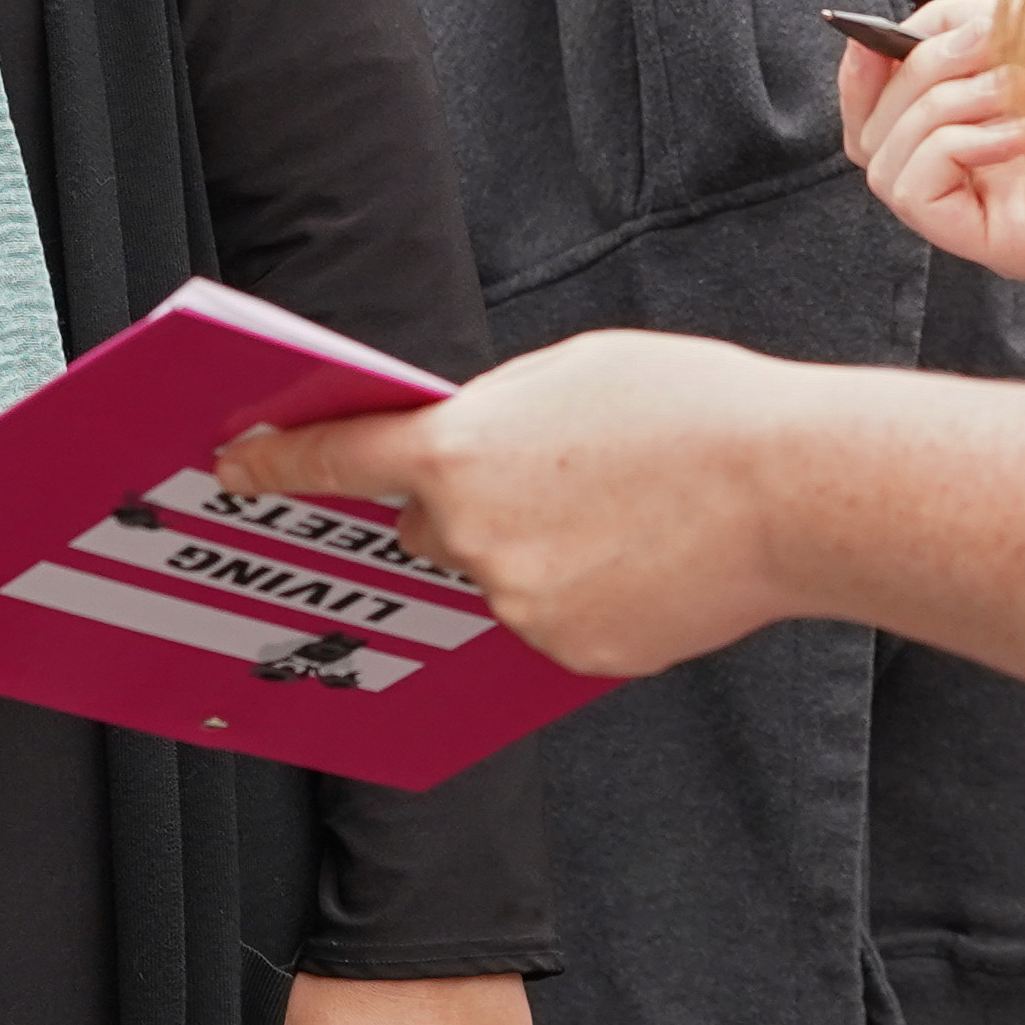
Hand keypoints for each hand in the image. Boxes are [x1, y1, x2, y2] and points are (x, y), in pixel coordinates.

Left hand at [226, 327, 814, 677]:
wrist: (790, 491)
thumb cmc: (692, 411)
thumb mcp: (571, 373)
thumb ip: (494, 414)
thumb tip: (468, 446)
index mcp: (459, 449)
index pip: (336, 458)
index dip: (277, 462)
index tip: (234, 465)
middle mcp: (469, 535)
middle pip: (425, 529)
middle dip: (465, 507)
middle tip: (548, 480)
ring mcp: (518, 604)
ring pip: (493, 578)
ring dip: (534, 551)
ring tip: (624, 514)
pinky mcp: (570, 651)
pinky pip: (549, 621)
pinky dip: (583, 594)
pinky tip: (644, 559)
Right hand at [838, 0, 1024, 280]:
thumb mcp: (1022, 25)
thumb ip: (949, 27)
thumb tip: (884, 41)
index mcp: (980, 140)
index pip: (876, 128)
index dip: (860, 80)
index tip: (867, 34)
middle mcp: (979, 188)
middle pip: (870, 142)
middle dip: (914, 79)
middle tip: (984, 47)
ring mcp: (990, 222)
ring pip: (884, 164)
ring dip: (940, 106)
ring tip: (1014, 89)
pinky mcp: (1004, 247)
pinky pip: (914, 192)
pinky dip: (952, 143)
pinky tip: (1019, 130)